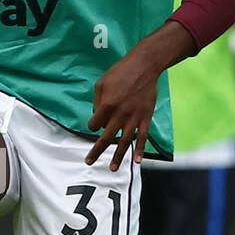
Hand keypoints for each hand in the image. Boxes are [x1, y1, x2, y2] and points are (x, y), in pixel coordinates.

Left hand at [86, 21, 194, 169]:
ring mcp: (134, 117)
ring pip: (124, 142)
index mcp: (107, 105)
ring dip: (118, 156)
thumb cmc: (120, 72)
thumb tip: (97, 116)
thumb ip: (97, 101)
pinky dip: (140, 150)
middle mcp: (120, 114)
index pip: (94, 124)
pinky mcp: (146, 117)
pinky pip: (143, 137)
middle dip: (96, 151)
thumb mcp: (101, 82)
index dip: (93, 125)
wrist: (144, 66)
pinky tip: (137, 162)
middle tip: (88, 161)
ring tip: (112, 169)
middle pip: (106, 137)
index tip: (95, 124)